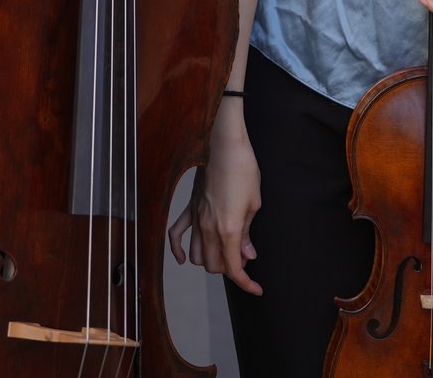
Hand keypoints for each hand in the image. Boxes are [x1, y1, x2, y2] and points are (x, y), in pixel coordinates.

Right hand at [171, 102, 262, 293]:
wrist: (224, 144)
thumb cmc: (244, 169)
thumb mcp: (255, 203)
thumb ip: (248, 233)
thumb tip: (248, 255)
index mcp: (229, 229)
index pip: (234, 268)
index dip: (246, 283)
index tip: (256, 289)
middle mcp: (208, 228)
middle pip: (213, 266)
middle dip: (229, 270)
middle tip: (244, 259)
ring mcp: (196, 218)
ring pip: (195, 255)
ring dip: (209, 260)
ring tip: (224, 253)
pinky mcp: (189, 207)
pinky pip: (175, 233)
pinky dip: (177, 249)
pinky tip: (182, 257)